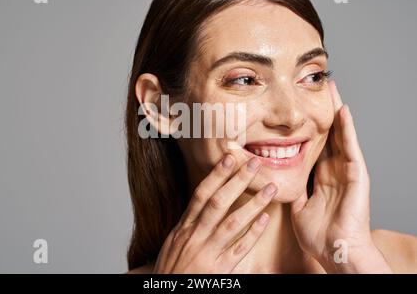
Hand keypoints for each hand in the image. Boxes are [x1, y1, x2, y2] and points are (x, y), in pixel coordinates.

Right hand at [153, 155, 277, 272]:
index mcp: (184, 227)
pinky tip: (265, 219)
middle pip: (218, 202)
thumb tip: (200, 204)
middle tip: (253, 164)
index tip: (229, 158)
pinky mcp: (219, 270)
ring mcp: (208, 252)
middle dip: (237, 181)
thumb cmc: (171, 268)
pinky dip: (253, 233)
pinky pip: (239, 249)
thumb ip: (188, 223)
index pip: (201, 195)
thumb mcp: (173, 241)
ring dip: (253, 204)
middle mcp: (196, 236)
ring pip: (232, 223)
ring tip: (270, 189)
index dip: (216, 175)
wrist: (168, 293)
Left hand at [290, 81, 391, 272]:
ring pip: (341, 134)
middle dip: (322, 111)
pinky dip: (347, 129)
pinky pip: (351, 147)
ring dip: (336, 111)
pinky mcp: (357, 174)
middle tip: (317, 87)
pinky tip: (343, 111)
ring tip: (331, 89)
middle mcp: (334, 169)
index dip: (309, 126)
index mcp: (321, 176)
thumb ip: (292, 189)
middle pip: (329, 133)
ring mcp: (347, 170)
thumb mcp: (298, 205)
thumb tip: (277, 179)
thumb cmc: (319, 233)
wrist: (335, 250)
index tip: (300, 108)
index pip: (315, 144)